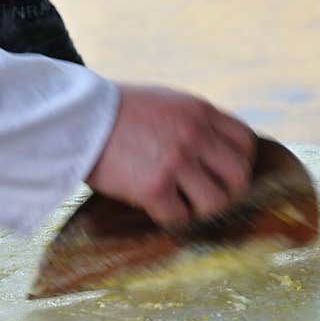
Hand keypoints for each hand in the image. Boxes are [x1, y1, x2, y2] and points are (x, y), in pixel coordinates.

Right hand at [86, 84, 255, 225]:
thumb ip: (194, 122)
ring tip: (180, 203)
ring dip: (200, 209)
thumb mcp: (166, 102)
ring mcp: (176, 161)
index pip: (245, 143)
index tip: (220, 173)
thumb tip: (217, 151)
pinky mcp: (154, 187)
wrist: (75, 119)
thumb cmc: (116, 113)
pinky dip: (170, 218)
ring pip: (214, 202)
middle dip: (228, 192)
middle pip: (238, 176)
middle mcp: (194, 135)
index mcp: (200, 111)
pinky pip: (180, 218)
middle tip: (207, 197)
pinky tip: (154, 206)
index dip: (238, 163)